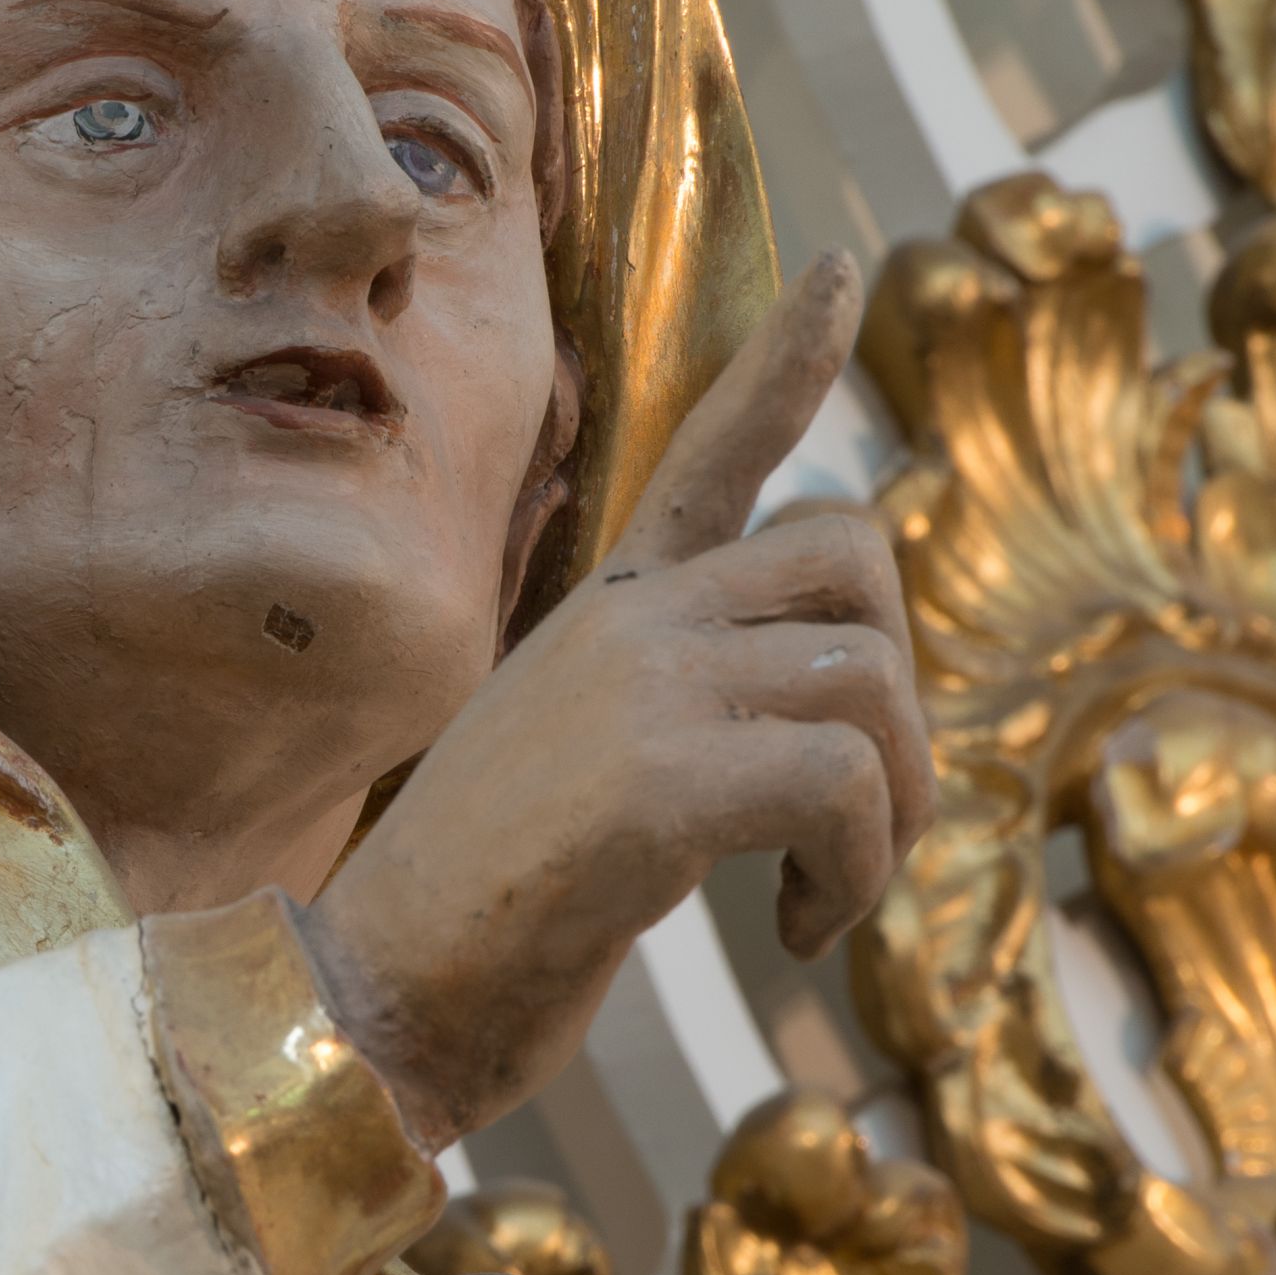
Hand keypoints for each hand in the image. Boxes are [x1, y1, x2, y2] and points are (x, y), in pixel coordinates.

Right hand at [297, 251, 932, 1155]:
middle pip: (853, 560)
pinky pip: (845, 783)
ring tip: (825, 900)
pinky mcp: (658, 780)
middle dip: (903, 700)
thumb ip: (665, 725)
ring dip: (895, 816)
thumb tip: (798, 746)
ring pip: (871, 683)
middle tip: (857, 828)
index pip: (705, 456)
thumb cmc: (471, 922)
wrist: (373, 998)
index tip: (850, 276)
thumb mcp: (570, 783)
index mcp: (601, 621)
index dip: (785, 365)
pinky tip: (795, 931)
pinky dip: (858, 874)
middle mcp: (626, 626)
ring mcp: (640, 690)